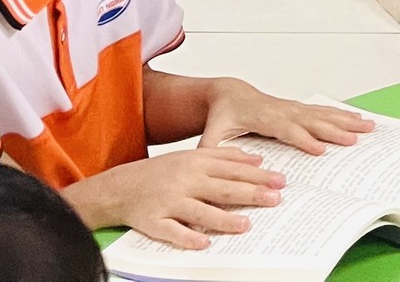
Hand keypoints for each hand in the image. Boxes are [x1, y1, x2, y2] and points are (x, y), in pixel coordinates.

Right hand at [65, 145, 284, 248]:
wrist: (119, 187)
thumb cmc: (160, 172)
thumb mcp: (191, 157)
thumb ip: (224, 156)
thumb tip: (257, 158)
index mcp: (194, 163)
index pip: (232, 169)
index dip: (258, 175)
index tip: (281, 180)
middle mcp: (183, 180)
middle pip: (222, 188)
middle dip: (251, 193)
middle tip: (275, 199)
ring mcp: (168, 201)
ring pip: (199, 211)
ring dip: (224, 219)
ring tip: (246, 225)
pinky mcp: (153, 221)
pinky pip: (171, 232)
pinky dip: (187, 237)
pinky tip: (203, 243)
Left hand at [200, 80, 372, 155]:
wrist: (228, 94)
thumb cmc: (221, 115)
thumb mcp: (211, 132)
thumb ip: (208, 148)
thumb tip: (203, 166)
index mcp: (264, 117)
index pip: (286, 129)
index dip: (303, 139)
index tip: (321, 149)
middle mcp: (283, 111)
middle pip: (313, 121)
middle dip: (335, 130)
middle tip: (355, 139)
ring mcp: (294, 109)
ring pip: (324, 114)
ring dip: (347, 120)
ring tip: (369, 126)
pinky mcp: (300, 110)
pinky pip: (325, 113)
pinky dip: (344, 116)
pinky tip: (360, 119)